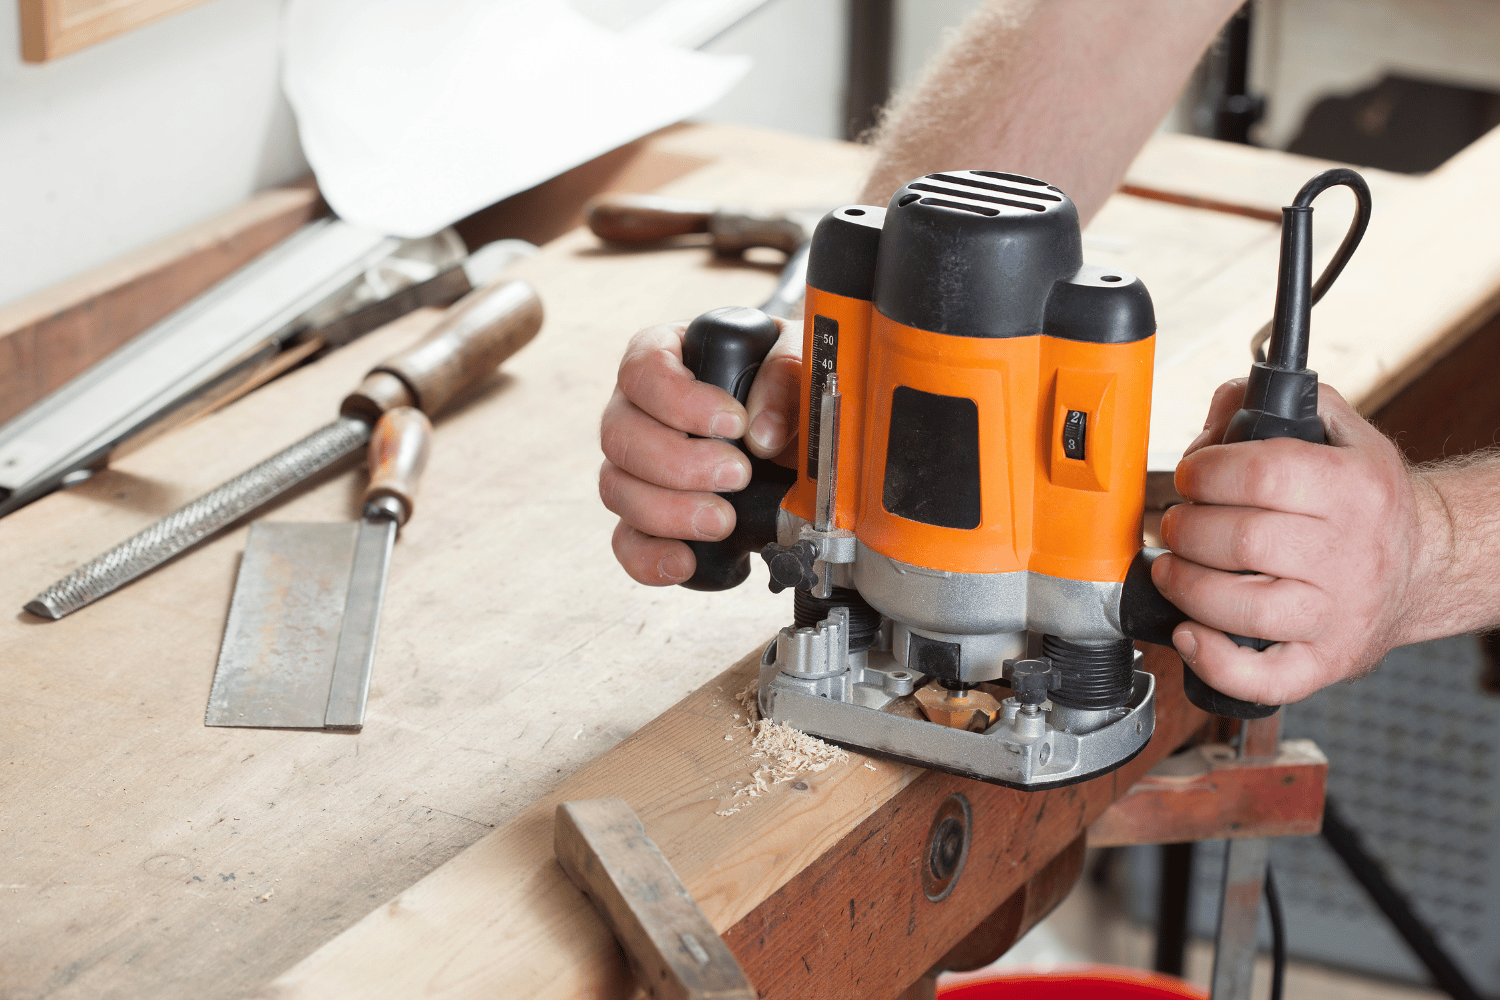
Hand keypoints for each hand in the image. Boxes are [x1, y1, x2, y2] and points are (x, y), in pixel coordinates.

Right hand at [599, 319, 801, 584]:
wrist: (797, 426)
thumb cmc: (785, 379)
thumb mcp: (797, 356)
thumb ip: (786, 375)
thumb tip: (762, 433)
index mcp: (665, 356)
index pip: (642, 370)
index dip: (679, 400)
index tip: (733, 422)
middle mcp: (637, 409)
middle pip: (619, 435)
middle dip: (678, 464)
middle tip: (737, 475)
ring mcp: (635, 465)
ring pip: (616, 488)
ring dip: (668, 511)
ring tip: (723, 520)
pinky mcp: (646, 515)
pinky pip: (626, 539)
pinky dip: (649, 556)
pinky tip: (685, 561)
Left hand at [1150, 378, 1436, 704]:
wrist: (1424, 566)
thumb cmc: (1365, 500)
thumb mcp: (1339, 434)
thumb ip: (1273, 406)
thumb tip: (1213, 419)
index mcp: (1354, 488)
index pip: (1263, 473)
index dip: (1206, 471)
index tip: (1190, 475)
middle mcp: (1351, 553)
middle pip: (1242, 541)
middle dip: (1186, 528)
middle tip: (1176, 522)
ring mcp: (1339, 614)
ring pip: (1243, 609)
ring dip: (1185, 586)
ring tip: (1172, 568)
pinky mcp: (1326, 661)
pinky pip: (1263, 678)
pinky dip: (1214, 661)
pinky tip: (1189, 633)